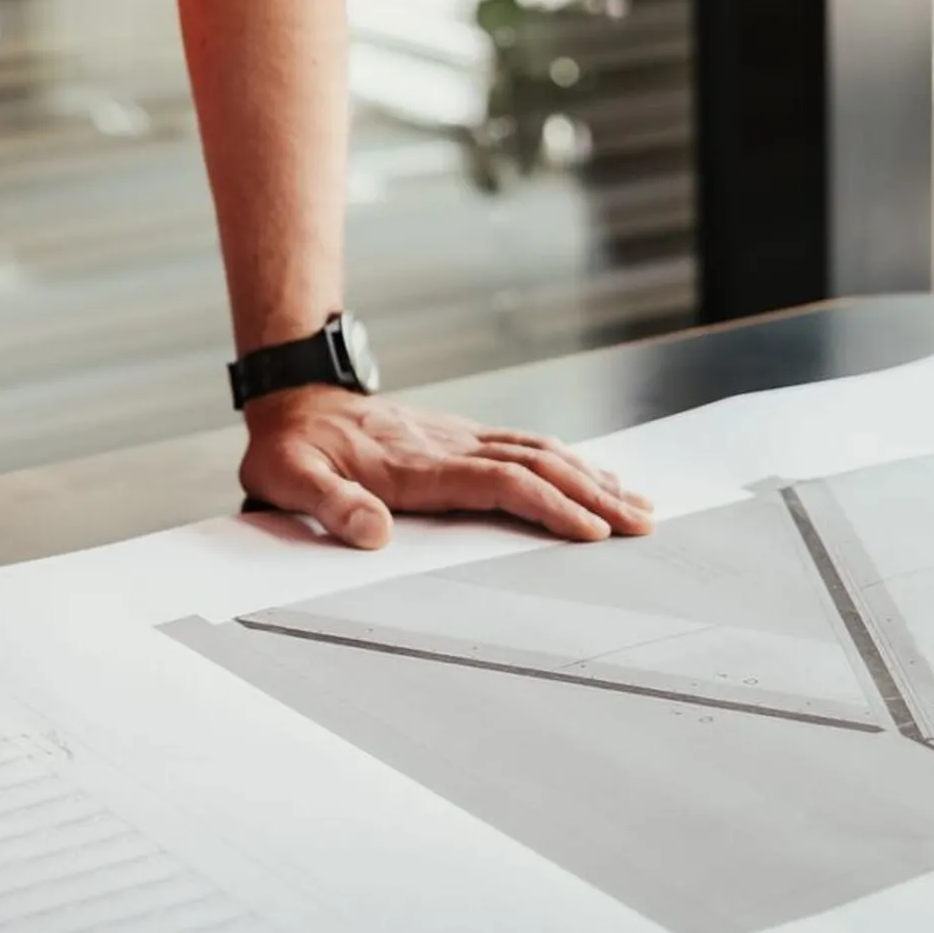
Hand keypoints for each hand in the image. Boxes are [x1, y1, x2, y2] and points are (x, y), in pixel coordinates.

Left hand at [239, 387, 654, 548]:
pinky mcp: (462, 437)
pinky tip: (593, 475)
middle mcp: (451, 446)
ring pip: (541, 452)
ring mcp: (461, 438)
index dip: (549, 505)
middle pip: (538, 465)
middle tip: (642, 522)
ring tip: (637, 503)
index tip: (591, 531)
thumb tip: (371, 533)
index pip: (501, 483)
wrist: (297, 400)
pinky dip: (569, 461)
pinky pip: (527, 446)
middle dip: (594, 495)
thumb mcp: (291, 478)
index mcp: (419, 465)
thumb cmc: (294, 449)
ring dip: (592, 477)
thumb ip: (330, 505)